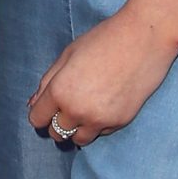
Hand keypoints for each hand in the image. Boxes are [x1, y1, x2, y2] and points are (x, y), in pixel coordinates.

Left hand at [28, 8, 177, 148]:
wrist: (144, 38)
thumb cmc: (104, 40)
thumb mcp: (68, 55)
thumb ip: (47, 81)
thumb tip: (33, 103)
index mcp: (60, 91)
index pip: (37, 119)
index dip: (40, 112)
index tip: (47, 107)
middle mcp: (77, 110)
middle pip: (56, 133)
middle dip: (58, 122)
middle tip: (68, 105)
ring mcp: (100, 119)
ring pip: (78, 140)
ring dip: (77, 128)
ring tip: (86, 108)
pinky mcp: (120, 122)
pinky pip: (101, 133)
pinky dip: (99, 123)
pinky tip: (106, 103)